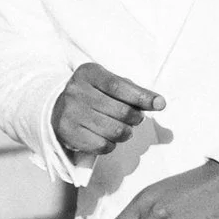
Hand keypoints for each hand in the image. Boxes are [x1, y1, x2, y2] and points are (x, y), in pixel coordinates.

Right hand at [51, 62, 166, 163]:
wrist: (58, 108)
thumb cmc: (92, 94)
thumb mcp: (108, 84)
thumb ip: (133, 91)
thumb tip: (159, 102)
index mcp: (88, 73)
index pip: (119, 86)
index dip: (142, 97)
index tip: (160, 104)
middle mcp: (76, 91)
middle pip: (121, 112)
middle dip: (135, 118)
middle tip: (135, 119)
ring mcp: (70, 113)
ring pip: (114, 131)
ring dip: (126, 133)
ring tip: (123, 129)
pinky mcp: (68, 133)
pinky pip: (102, 145)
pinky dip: (111, 144)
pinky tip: (106, 137)